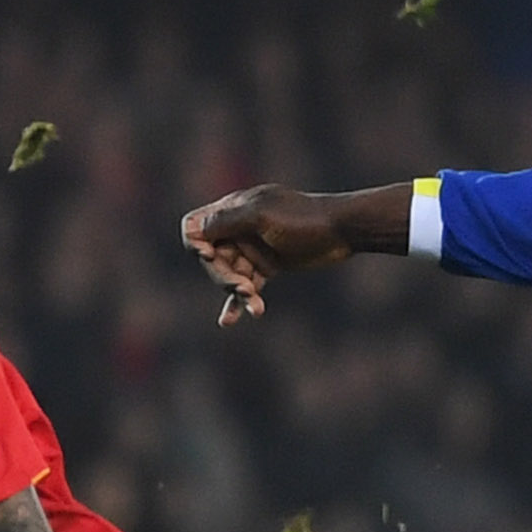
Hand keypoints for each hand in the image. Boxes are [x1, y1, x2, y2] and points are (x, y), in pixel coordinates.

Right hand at [181, 185, 352, 326]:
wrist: (342, 231)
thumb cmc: (303, 219)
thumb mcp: (261, 217)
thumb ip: (226, 221)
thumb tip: (190, 229)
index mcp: (232, 210)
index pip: (194, 227)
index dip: (196, 244)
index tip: (209, 256)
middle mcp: (237, 228)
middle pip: (210, 257)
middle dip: (223, 275)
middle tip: (244, 288)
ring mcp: (251, 248)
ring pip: (229, 275)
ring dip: (237, 291)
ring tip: (255, 304)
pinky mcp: (266, 266)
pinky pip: (245, 286)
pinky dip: (238, 302)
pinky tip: (228, 321)